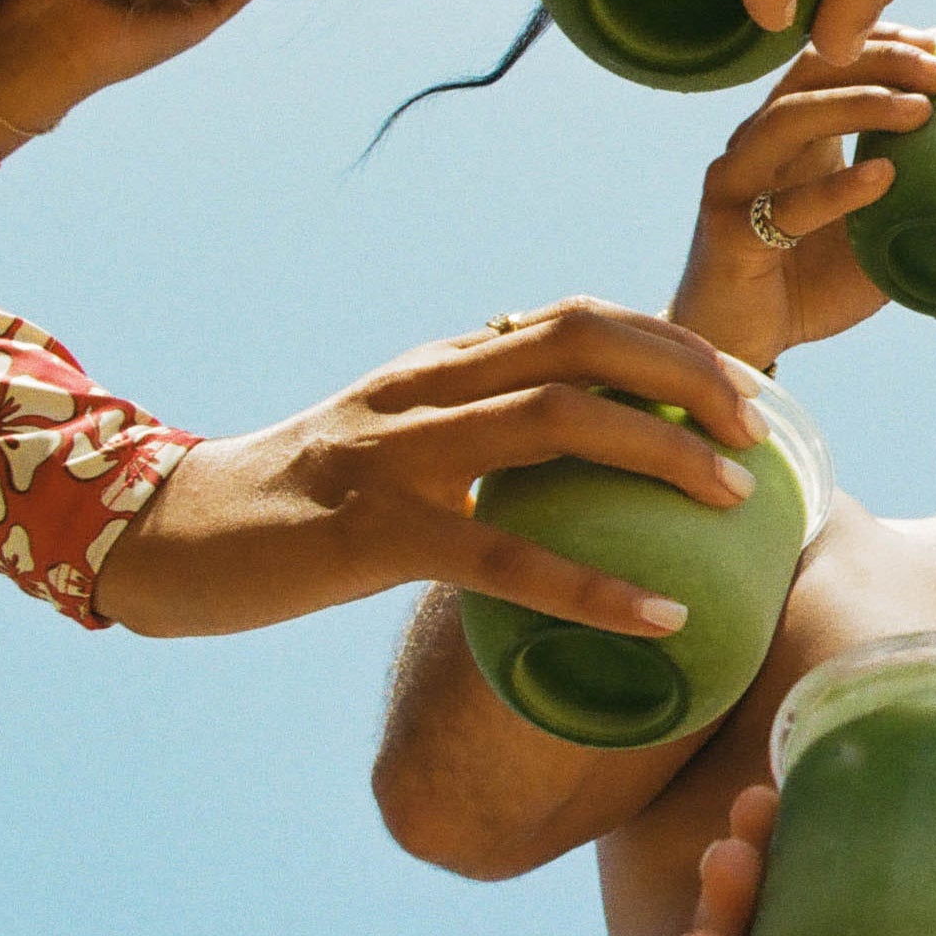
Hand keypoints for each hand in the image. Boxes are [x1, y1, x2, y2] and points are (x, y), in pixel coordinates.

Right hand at [93, 299, 765, 636]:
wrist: (175, 535)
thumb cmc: (302, 503)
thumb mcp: (396, 439)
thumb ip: (477, 422)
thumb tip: (581, 429)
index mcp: (439, 362)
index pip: (574, 317)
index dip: (669, 340)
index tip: (744, 384)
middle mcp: (426, 388)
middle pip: (580, 342)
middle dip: (686, 376)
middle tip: (759, 431)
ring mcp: (398, 455)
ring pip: (554, 425)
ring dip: (660, 452)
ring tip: (735, 500)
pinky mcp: (375, 535)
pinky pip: (504, 556)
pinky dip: (593, 586)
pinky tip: (659, 618)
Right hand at [667, 26, 935, 367]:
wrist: (736, 346)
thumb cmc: (806, 288)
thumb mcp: (873, 238)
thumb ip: (911, 207)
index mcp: (787, 136)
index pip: (824, 63)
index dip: (875, 42)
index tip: (934, 44)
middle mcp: (755, 146)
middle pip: (810, 74)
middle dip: (879, 62)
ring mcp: (735, 184)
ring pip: (790, 119)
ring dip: (859, 106)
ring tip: (920, 111)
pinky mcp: (728, 233)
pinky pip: (784, 206)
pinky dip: (836, 189)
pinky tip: (883, 178)